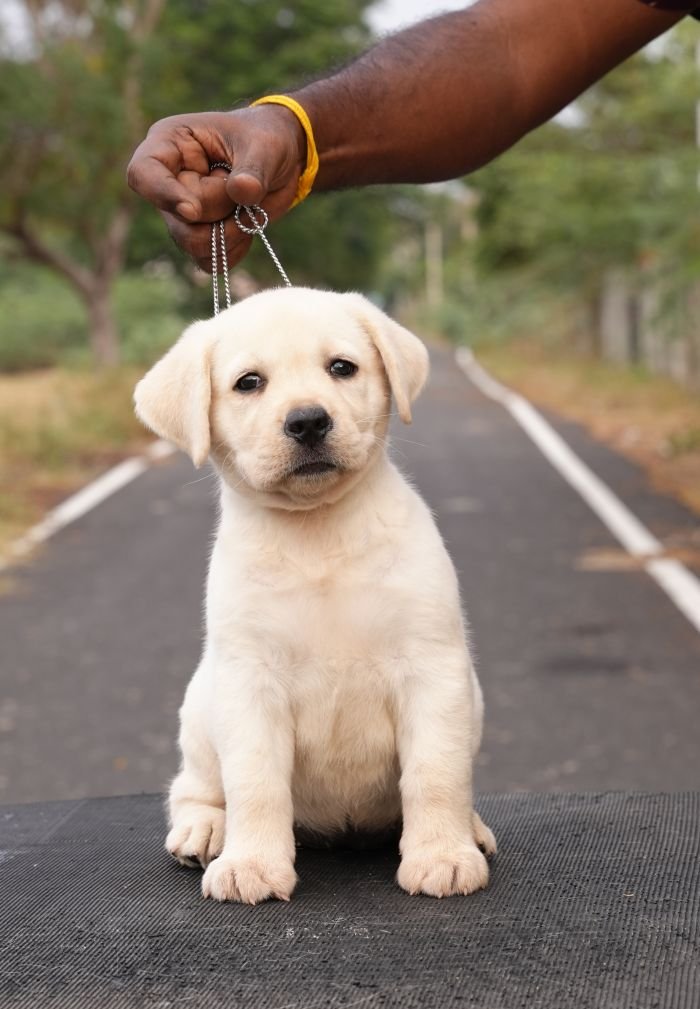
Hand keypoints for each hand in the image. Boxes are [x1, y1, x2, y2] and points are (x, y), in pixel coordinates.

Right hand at [126, 106, 305, 271]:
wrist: (282, 161)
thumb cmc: (267, 139)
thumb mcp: (266, 146)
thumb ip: (253, 170)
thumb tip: (241, 191)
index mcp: (170, 144)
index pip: (142, 174)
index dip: (163, 196)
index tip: (193, 211)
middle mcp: (169, 180)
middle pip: (179, 219)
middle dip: (221, 213)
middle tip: (249, 192)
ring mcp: (181, 213)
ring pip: (192, 244)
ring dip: (230, 234)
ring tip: (250, 208)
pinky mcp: (199, 236)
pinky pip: (209, 261)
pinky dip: (234, 249)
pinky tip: (248, 225)